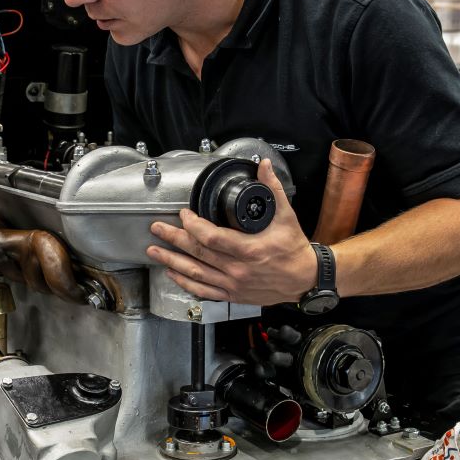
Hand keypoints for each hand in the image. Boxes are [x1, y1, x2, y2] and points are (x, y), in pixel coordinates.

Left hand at [146, 158, 317, 305]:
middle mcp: (238, 270)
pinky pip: (203, 291)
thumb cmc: (294, 248)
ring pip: (195, 273)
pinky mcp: (233, 295)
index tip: (184, 214)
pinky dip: (185, 283)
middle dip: (173, 239)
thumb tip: (262, 165)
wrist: (304, 279)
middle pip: (197, 253)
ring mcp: (233, 285)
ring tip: (155, 250)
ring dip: (172, 261)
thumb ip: (272, 189)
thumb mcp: (286, 216)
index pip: (211, 237)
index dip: (192, 225)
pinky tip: (172, 274)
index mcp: (249, 250)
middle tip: (157, 228)